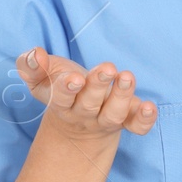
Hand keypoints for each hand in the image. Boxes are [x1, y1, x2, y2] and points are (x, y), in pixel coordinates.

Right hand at [15, 47, 157, 143]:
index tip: (74, 78)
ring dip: (122, 97)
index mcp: (61, 103)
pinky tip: (151, 107)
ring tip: (128, 77)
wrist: (78, 118)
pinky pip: (136, 127)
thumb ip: (31, 65)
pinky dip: (144, 120)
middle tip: (107, 68)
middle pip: (89, 104)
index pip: (61, 99)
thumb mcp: (40, 77)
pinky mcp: (126, 120)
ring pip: (113, 115)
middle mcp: (83, 114)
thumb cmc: (59, 87)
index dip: (67, 89)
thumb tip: (35, 54)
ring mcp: (106, 119)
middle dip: (98, 86)